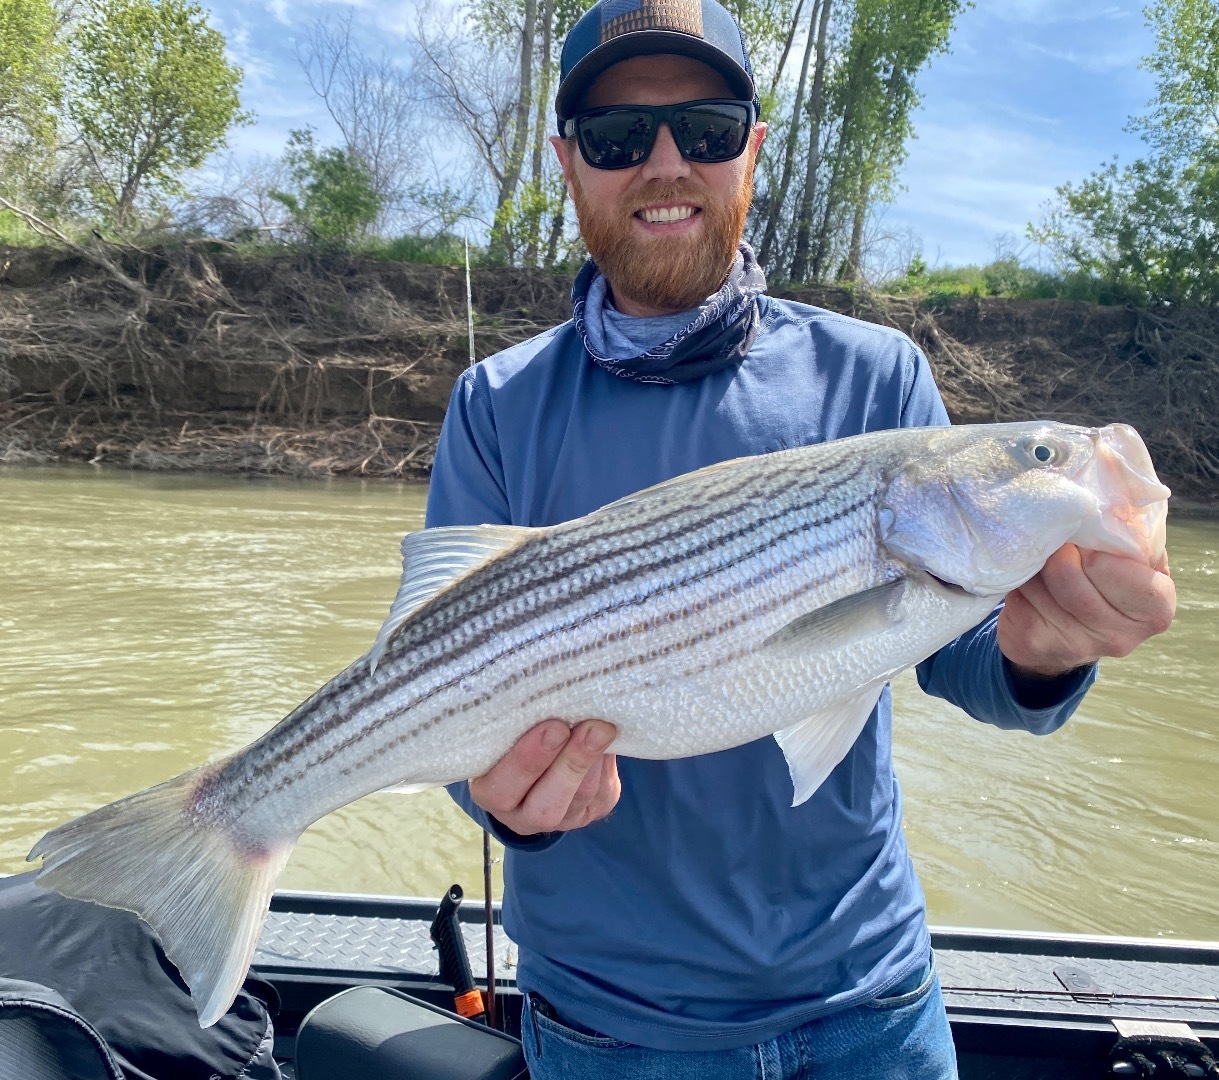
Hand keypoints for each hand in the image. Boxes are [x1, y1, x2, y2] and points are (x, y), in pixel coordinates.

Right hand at [470, 719, 619, 835]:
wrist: (544, 754)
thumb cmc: (516, 732)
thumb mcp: (507, 729)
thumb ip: (520, 720)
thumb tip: (554, 695)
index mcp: (490, 793)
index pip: (501, 787)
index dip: (528, 759)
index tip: (554, 727)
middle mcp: (521, 815)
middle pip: (545, 808)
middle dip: (570, 765)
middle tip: (590, 728)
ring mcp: (560, 820)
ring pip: (581, 798)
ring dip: (595, 761)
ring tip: (603, 727)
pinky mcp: (591, 812)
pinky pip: (603, 794)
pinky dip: (607, 764)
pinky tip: (610, 738)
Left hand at [997, 543, 1175, 677]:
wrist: (1065, 636)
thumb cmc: (1105, 584)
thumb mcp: (1132, 561)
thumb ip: (1130, 537)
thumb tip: (1108, 504)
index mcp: (1156, 609)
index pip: (1115, 567)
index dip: (1094, 545)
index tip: (1085, 537)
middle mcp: (1121, 636)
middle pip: (1068, 573)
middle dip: (1057, 549)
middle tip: (1055, 538)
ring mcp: (1077, 645)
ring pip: (1040, 582)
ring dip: (1036, 561)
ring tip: (1041, 555)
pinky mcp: (1035, 643)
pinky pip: (1019, 595)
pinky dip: (1019, 577)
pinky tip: (1027, 577)